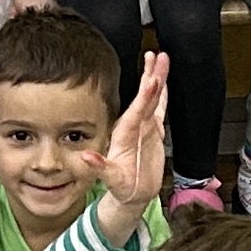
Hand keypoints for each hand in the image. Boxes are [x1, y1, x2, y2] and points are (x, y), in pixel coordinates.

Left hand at [89, 52, 170, 233]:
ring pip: (153, 98)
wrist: (131, 193)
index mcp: (125, 134)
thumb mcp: (109, 179)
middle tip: (157, 57)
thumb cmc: (121, 186)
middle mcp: (135, 126)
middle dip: (152, 77)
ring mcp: (145, 127)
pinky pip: (160, 108)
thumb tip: (86, 157)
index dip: (145, 96)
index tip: (152, 80)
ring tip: (162, 58)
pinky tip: (164, 79)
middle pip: (145, 97)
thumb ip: (99, 167)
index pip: (136, 111)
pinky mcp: (154, 132)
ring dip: (158, 78)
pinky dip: (163, 94)